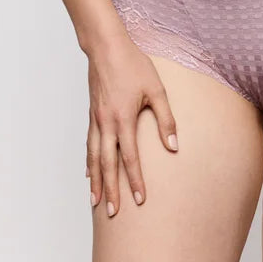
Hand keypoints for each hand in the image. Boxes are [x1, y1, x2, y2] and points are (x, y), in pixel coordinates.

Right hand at [85, 35, 178, 217]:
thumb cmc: (133, 65)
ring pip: (94, 158)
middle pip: (108, 165)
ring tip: (95, 202)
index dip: (135, 180)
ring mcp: (96, 120)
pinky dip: (89, 162)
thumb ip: (166, 118)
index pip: (130, 158)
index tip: (140, 200)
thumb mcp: (156, 89)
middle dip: (111, 190)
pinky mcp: (92, 115)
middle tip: (112, 213)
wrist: (106, 47)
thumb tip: (173, 145)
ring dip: (96, 181)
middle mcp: (106, 124)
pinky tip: (89, 173)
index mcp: (123, 119)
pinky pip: (89, 145)